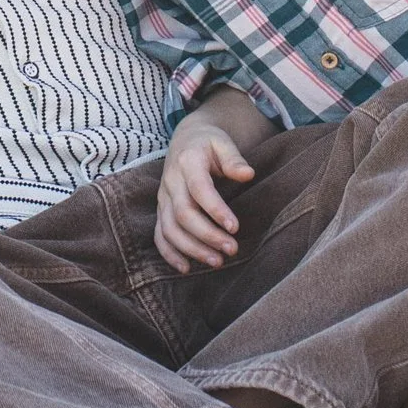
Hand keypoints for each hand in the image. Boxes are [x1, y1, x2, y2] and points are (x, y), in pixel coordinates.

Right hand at [153, 119, 254, 272]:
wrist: (185, 139)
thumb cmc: (209, 142)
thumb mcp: (223, 142)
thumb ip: (234, 159)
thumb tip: (248, 174)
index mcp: (188, 161)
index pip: (199, 189)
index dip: (216, 210)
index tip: (235, 228)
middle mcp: (171, 180)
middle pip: (183, 213)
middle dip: (207, 235)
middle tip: (231, 250)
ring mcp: (163, 197)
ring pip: (169, 228)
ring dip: (191, 248)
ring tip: (216, 262)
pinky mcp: (160, 209)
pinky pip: (159, 234)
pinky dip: (169, 253)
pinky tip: (186, 268)